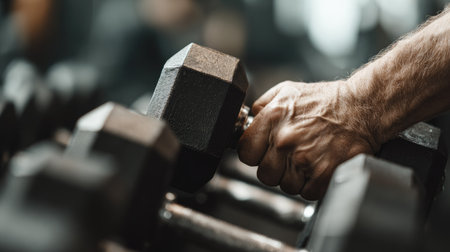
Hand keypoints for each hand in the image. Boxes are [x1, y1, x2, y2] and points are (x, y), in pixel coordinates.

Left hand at [238, 80, 377, 199]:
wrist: (361, 107)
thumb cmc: (325, 100)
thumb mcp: (286, 91)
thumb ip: (261, 106)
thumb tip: (247, 122)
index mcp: (272, 118)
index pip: (245, 152)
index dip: (254, 154)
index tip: (262, 152)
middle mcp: (285, 140)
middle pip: (264, 174)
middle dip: (275, 167)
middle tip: (289, 156)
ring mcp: (303, 159)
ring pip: (285, 186)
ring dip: (295, 177)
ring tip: (307, 158)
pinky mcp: (322, 174)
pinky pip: (306, 192)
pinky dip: (312, 184)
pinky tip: (318, 166)